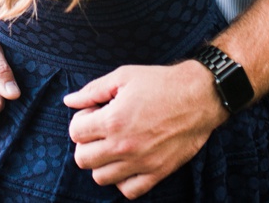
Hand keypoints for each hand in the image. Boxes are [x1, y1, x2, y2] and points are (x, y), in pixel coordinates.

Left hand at [64, 61, 226, 198]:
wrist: (199, 96)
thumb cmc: (161, 83)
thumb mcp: (123, 77)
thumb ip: (93, 91)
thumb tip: (69, 101)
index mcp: (112, 121)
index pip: (75, 133)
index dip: (81, 120)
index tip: (94, 113)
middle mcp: (124, 146)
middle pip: (83, 159)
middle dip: (85, 143)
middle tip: (100, 130)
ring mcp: (141, 163)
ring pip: (101, 178)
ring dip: (101, 163)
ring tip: (113, 146)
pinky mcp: (158, 172)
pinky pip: (129, 191)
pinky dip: (123, 180)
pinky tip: (128, 162)